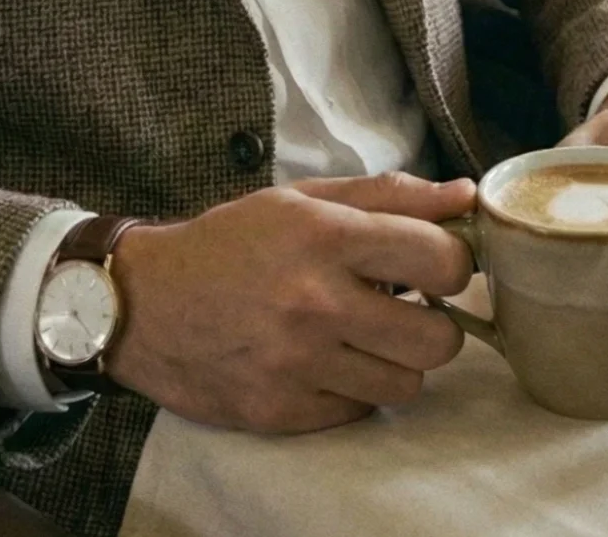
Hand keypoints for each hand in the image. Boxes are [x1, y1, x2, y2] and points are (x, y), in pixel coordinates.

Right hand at [104, 171, 474, 431]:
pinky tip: (324, 362)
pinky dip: (352, 390)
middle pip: (437, 339)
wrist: (141, 304)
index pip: (442, 260)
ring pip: (405, 384)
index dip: (451, 265)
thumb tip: (467, 196)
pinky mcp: (279, 410)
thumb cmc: (229, 244)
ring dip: (394, 362)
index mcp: (325, 237)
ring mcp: (296, 364)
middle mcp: (314, 302)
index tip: (433, 267)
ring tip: (362, 337)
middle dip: (433, 324)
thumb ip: (389, 196)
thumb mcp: (302, 201)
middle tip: (405, 309)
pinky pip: (358, 411)